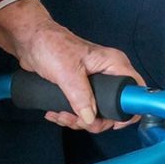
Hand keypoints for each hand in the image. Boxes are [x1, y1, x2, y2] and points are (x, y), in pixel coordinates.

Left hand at [0, 0, 141, 132]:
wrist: (29, 40)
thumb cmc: (51, 46)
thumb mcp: (67, 72)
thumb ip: (80, 96)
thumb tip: (91, 120)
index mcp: (113, 64)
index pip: (135, 88)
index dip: (129, 110)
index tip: (113, 123)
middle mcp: (108, 74)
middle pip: (114, 108)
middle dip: (94, 120)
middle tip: (76, 120)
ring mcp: (94, 83)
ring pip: (96, 112)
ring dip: (78, 120)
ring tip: (59, 115)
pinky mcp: (79, 89)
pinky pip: (82, 110)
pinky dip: (70, 116)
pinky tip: (55, 113)